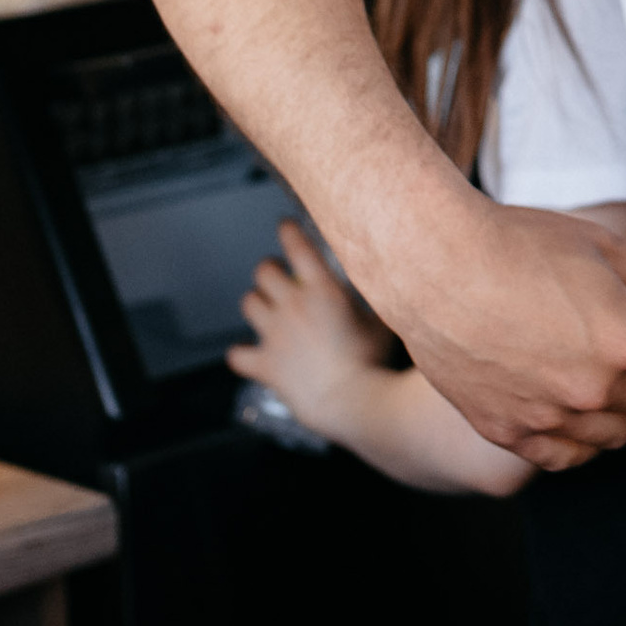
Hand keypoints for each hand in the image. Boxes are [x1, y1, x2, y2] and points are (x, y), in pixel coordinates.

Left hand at [228, 220, 396, 440]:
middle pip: (264, 271)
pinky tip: (248, 353)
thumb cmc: (373, 360)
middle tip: (278, 273)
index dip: (288, 230)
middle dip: (270, 268)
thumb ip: (375, 298)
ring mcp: (274, 334)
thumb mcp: (382, 319)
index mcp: (323, 288)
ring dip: (256, 301)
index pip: (297, 245)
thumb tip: (388, 282)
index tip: (285, 224)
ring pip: (248, 303)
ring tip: (266, 306)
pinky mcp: (264, 364)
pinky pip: (238, 354)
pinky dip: (241, 353)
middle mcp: (292, 305)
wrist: (350, 401)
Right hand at [368, 193, 625, 470]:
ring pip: (614, 433)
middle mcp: (594, 389)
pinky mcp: (509, 431)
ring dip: (622, 408)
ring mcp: (550, 417)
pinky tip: (576, 414)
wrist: (438, 267)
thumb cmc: (521, 246)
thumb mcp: (603, 244)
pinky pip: (564, 456)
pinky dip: (579, 440)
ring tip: (609, 380)